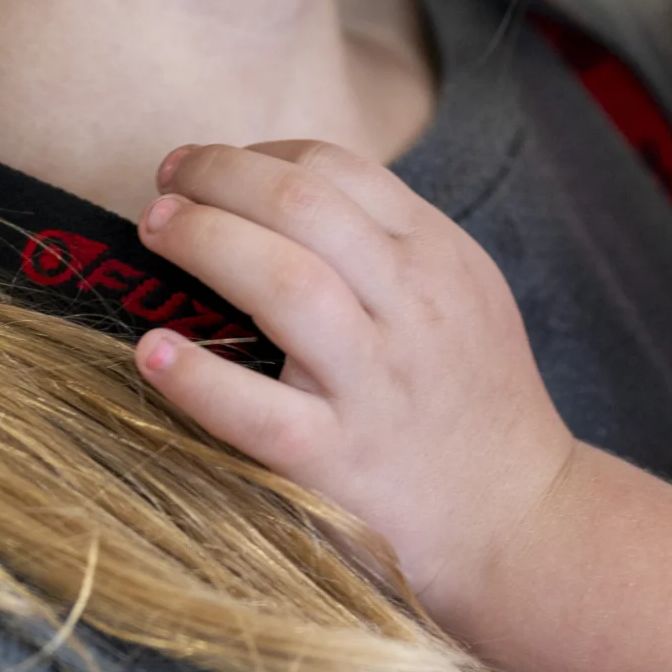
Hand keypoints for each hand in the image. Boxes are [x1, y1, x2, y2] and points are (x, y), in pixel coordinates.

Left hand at [134, 139, 578, 615]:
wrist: (520, 518)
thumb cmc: (476, 398)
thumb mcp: (463, 290)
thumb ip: (390, 242)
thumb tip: (280, 197)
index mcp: (436, 254)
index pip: (337, 169)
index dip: (260, 153)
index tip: (212, 165)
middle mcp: (408, 305)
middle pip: (302, 205)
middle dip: (221, 177)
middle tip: (167, 180)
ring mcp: (373, 384)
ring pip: (284, 283)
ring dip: (206, 241)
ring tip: (156, 229)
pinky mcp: (338, 462)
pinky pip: (259, 414)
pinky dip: (198, 378)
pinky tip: (152, 351)